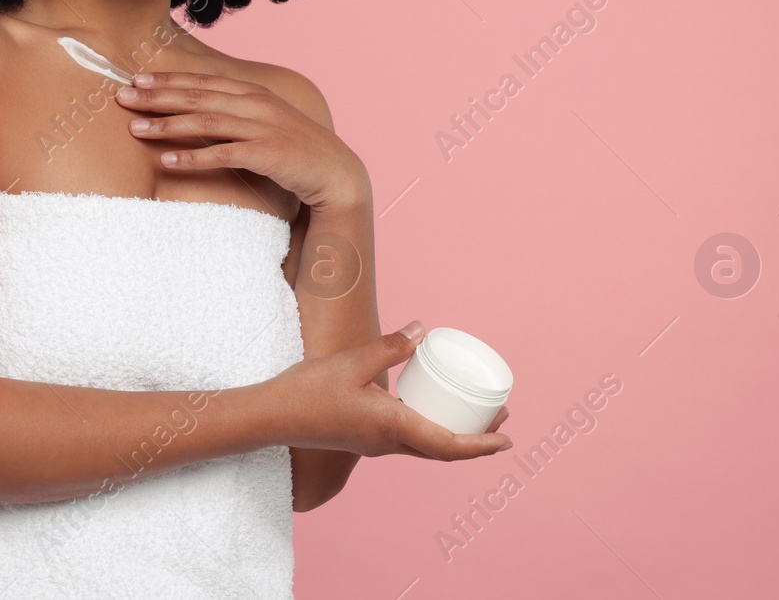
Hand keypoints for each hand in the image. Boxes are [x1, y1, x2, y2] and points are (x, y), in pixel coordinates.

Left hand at [115, 70, 369, 212]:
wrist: (336, 172)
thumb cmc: (294, 149)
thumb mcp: (264, 121)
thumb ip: (235, 112)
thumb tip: (198, 110)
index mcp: (252, 92)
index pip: (202, 81)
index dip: (168, 79)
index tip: (135, 79)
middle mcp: (255, 104)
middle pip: (197, 95)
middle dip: (157, 96)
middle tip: (121, 97)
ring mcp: (262, 127)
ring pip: (205, 121)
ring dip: (167, 124)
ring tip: (135, 129)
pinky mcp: (267, 154)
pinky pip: (222, 154)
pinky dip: (193, 157)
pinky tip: (166, 161)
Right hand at [270, 321, 511, 460]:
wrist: (271, 416)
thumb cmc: (308, 391)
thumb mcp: (352, 361)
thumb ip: (390, 346)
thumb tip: (424, 328)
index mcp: (392, 427)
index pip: (449, 445)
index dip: (482, 445)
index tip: (508, 440)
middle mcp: (387, 442)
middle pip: (444, 449)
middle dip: (477, 438)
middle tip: (501, 418)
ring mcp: (375, 444)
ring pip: (426, 445)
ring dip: (455, 435)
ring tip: (473, 413)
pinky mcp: (364, 438)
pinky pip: (408, 438)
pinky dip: (430, 428)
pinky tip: (427, 407)